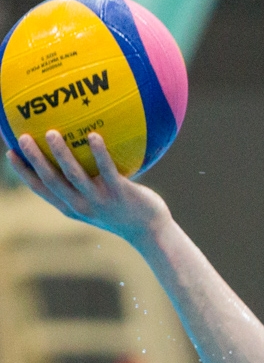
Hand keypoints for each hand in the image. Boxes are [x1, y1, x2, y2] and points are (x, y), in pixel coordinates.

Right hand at [6, 130, 170, 244]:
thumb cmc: (123, 211)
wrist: (150, 230)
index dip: (22, 171)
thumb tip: (76, 149)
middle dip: (34, 159)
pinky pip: (107, 170)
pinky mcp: (120, 194)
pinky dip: (99, 153)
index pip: (39, 188)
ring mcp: (100, 200)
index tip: (9, 151)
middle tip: (22, 137)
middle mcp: (80, 205)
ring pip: (74, 175)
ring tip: (51, 132)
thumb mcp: (97, 200)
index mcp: (70, 206)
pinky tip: (94, 135)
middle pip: (50, 180)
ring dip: (60, 154)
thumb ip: (84, 181)